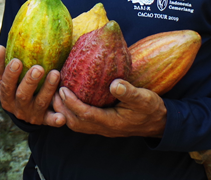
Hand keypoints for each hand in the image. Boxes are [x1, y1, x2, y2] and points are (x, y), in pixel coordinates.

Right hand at [0, 45, 64, 126]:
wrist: (24, 110)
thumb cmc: (14, 86)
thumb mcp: (4, 77)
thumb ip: (2, 63)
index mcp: (5, 95)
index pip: (5, 84)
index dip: (10, 74)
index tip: (17, 61)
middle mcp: (17, 106)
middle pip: (22, 95)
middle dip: (30, 81)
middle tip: (38, 68)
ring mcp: (31, 114)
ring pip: (40, 103)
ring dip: (47, 89)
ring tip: (55, 74)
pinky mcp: (44, 119)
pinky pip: (51, 120)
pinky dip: (55, 119)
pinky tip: (61, 117)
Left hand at [52, 79, 166, 137]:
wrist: (158, 122)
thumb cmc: (150, 109)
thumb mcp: (144, 98)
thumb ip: (129, 92)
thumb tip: (114, 83)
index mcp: (112, 122)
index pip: (86, 115)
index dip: (72, 103)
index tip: (62, 89)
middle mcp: (104, 127)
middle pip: (75, 122)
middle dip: (62, 108)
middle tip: (52, 90)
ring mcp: (102, 127)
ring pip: (76, 123)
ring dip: (64, 110)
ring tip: (56, 92)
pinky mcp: (101, 123)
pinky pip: (81, 120)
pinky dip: (71, 110)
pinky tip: (69, 96)